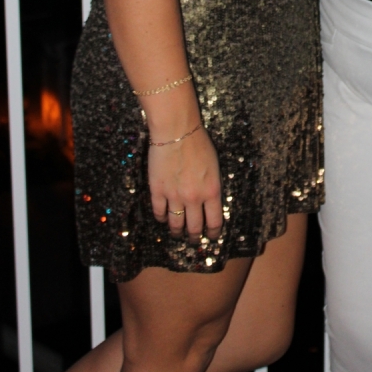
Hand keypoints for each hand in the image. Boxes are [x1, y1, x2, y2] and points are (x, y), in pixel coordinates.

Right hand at [148, 124, 223, 239]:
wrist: (176, 131)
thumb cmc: (198, 143)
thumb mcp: (214, 167)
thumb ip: (211, 187)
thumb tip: (209, 201)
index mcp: (212, 191)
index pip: (214, 222)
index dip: (213, 233)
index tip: (211, 237)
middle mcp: (194, 198)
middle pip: (194, 227)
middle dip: (194, 236)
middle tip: (193, 239)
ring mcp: (174, 196)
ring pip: (176, 224)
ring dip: (177, 231)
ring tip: (177, 233)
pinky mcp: (158, 191)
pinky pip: (159, 212)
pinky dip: (161, 218)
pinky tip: (163, 218)